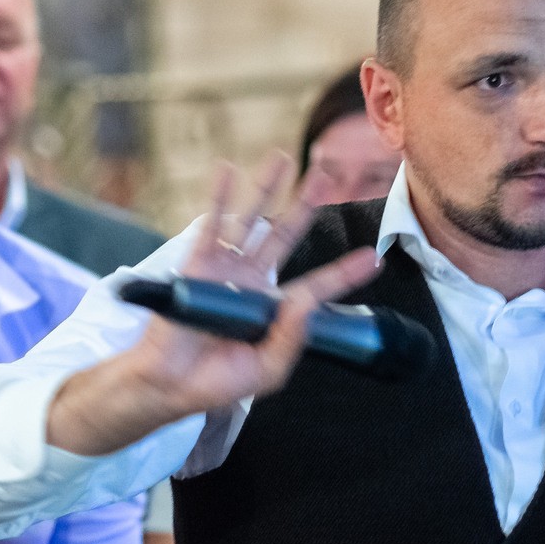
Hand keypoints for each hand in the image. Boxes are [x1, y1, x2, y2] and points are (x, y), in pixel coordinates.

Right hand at [50, 155, 377, 453]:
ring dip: (266, 188)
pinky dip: (218, 197)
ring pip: (252, 221)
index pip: (318, 285)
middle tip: (329, 175)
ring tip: (281, 158)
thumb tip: (307, 303)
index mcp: (275, 310)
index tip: (374, 258)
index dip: (345, 273)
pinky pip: (211, 225)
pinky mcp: (199, 264)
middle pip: (286, 235)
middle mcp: (253, 282)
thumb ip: (291, 338)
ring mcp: (226, 269)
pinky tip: (226, 170)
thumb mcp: (267, 370)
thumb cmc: (217, 382)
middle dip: (306, 205)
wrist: (170, 385)